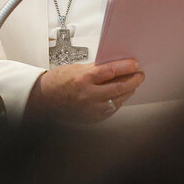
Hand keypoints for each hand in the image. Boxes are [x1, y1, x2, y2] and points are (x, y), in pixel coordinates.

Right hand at [26, 59, 143, 123]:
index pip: (111, 71)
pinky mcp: (91, 118)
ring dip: (127, 92)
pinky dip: (117, 102)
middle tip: (139, 75)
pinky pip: (110, 110)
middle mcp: (88, 95)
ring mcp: (90, 109)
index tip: (135, 65)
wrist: (45, 98)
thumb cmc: (58, 81)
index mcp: (83, 79)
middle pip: (118, 88)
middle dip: (132, 80)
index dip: (126, 67)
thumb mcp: (77, 68)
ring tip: (132, 85)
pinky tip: (120, 96)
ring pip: (117, 100)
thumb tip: (116, 67)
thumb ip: (96, 69)